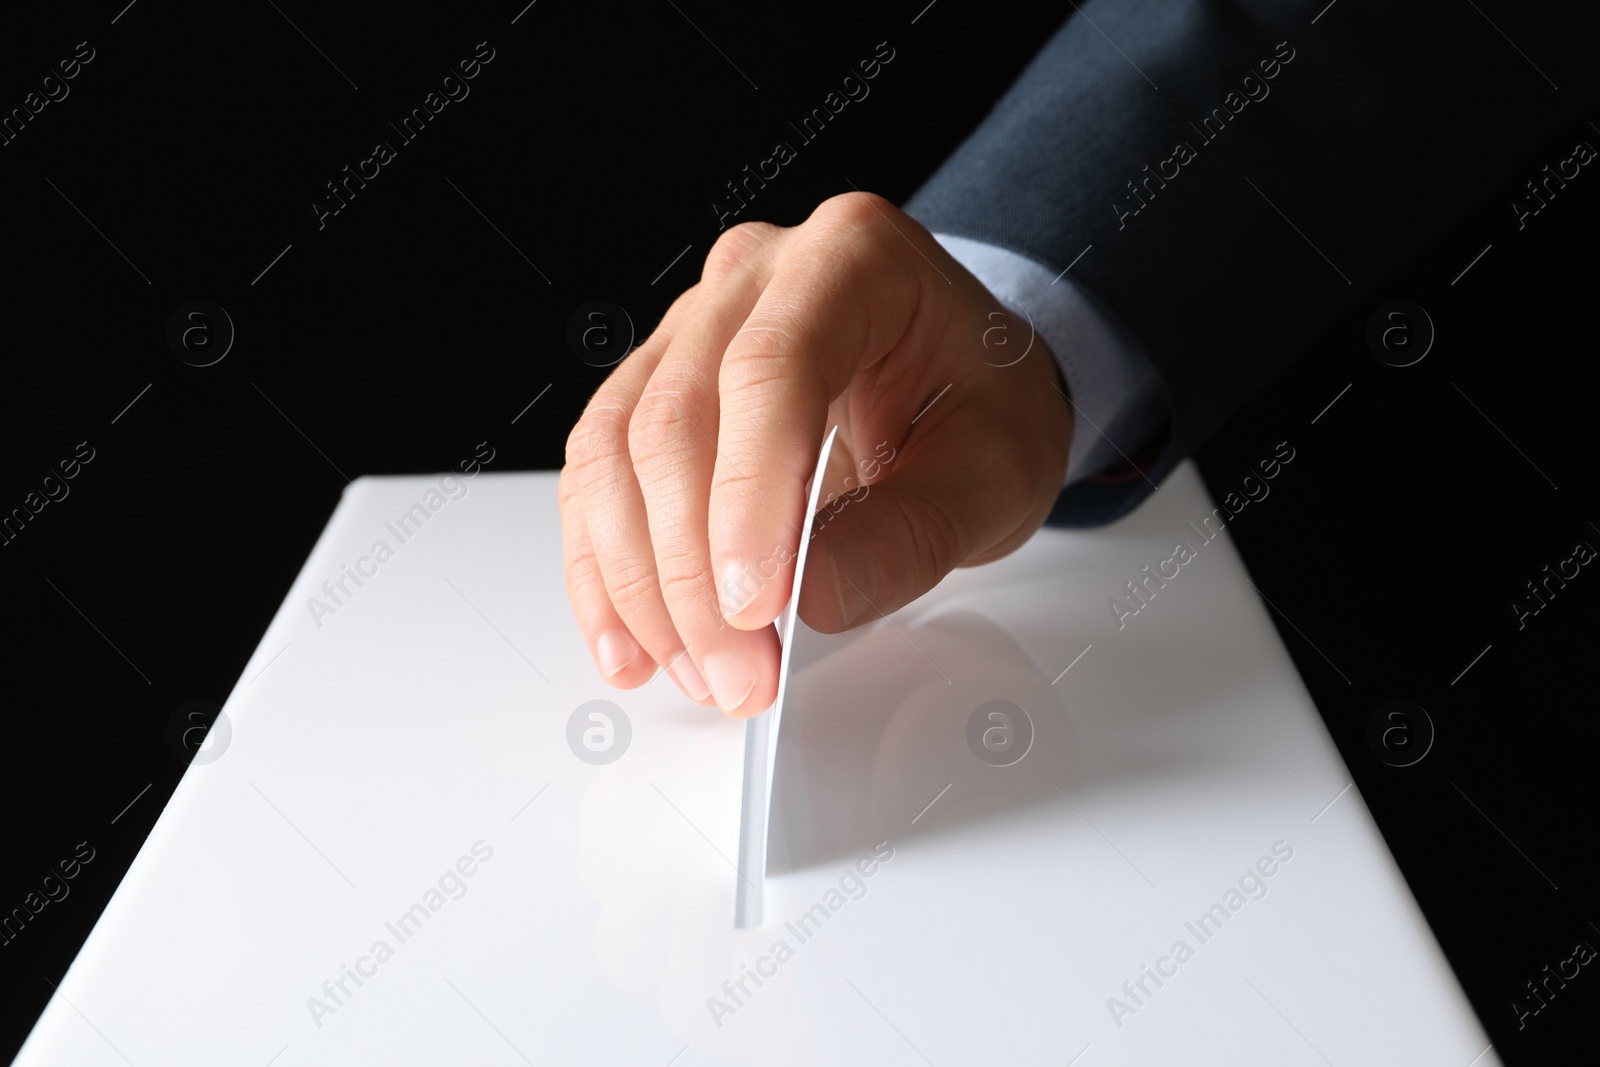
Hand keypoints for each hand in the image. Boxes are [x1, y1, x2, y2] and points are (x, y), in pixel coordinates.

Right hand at [560, 191, 1071, 715]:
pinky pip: (596, 473)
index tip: (757, 607)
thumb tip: (811, 598)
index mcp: (853, 257)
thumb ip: (911, 532)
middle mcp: (753, 275)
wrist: (965, 376)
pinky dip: (605, 567)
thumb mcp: (995, 473)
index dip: (749, 496)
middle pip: (678, 418)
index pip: (773, 369)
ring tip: (699, 669)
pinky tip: (632, 642)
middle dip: (693, 569)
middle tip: (740, 672)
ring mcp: (690, 325)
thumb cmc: (983, 403)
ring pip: (617, 449)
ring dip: (641, 579)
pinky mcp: (653, 383)